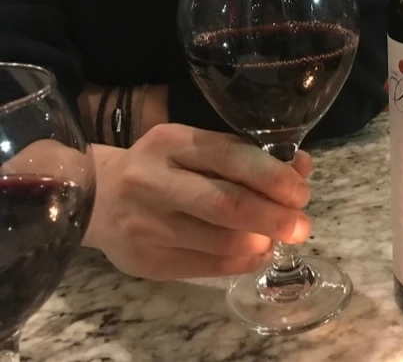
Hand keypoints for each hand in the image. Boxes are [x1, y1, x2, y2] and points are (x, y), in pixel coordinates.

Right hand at [83, 124, 312, 280]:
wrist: (94, 198)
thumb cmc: (161, 166)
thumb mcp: (197, 148)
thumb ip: (247, 156)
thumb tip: (302, 167)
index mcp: (172, 142)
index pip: (232, 157)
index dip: (274, 178)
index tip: (301, 193)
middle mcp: (154, 181)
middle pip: (227, 204)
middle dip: (274, 217)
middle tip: (302, 227)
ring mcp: (147, 224)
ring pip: (221, 242)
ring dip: (260, 242)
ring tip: (276, 238)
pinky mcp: (146, 261)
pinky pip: (209, 267)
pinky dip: (242, 262)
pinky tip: (255, 252)